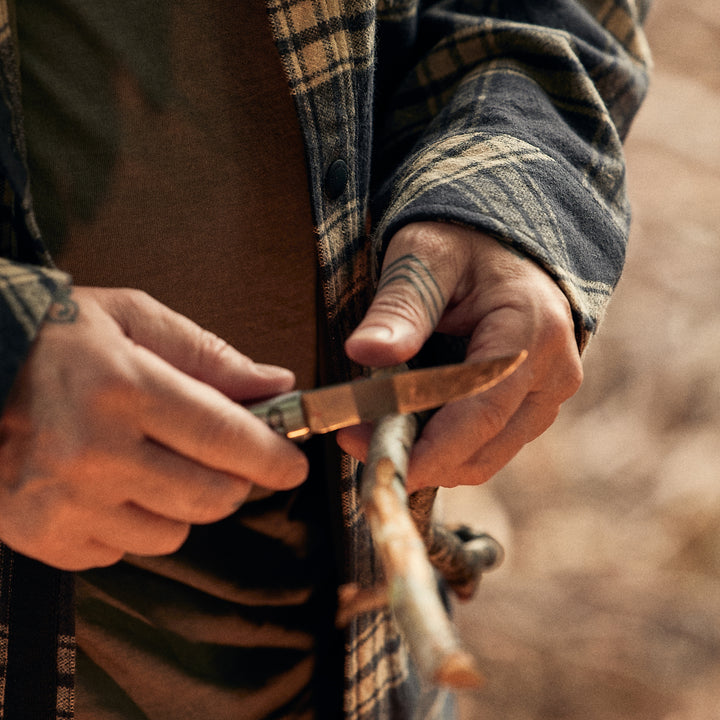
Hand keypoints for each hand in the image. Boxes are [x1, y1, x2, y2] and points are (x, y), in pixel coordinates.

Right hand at [0, 287, 307, 569]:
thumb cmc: (50, 339)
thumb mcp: (130, 319)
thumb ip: (208, 354)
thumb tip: (276, 384)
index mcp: (126, 389)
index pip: (226, 437)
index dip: (272, 456)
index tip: (294, 464)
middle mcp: (96, 453)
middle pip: (211, 496)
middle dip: (233, 480)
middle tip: (221, 457)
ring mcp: (66, 503)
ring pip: (173, 535)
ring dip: (182, 505)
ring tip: (152, 465)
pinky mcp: (42, 536)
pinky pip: (123, 553)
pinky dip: (131, 525)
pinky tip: (110, 488)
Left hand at [338, 221, 582, 491]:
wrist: (506, 242)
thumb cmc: (466, 241)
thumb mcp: (426, 256)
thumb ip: (400, 305)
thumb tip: (365, 353)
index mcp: (531, 333)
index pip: (480, 415)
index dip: (426, 452)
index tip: (372, 458)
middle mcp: (552, 374)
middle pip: (483, 451)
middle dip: (417, 459)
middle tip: (355, 439)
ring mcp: (547, 395)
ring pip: (484, 457)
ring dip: (428, 457)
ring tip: (374, 428)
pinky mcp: (533, 405)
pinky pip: (487, 445)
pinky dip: (444, 446)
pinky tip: (407, 422)